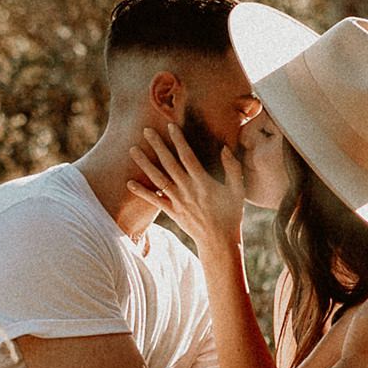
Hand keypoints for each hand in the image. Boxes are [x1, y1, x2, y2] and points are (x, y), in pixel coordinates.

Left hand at [129, 125, 245, 253]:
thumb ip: (232, 168)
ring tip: (133, 150)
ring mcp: (178, 201)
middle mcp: (188, 190)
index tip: (170, 126)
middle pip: (169, 164)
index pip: (188, 157)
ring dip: (145, 164)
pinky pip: (155, 201)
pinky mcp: (172, 212)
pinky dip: (142, 192)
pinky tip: (129, 183)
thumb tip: (225, 148)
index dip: (179, 141)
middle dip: (157, 146)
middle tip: (145, 130)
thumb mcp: (237, 190)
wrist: (219, 241)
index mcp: (203, 182)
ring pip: (158, 179)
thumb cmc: (231, 214)